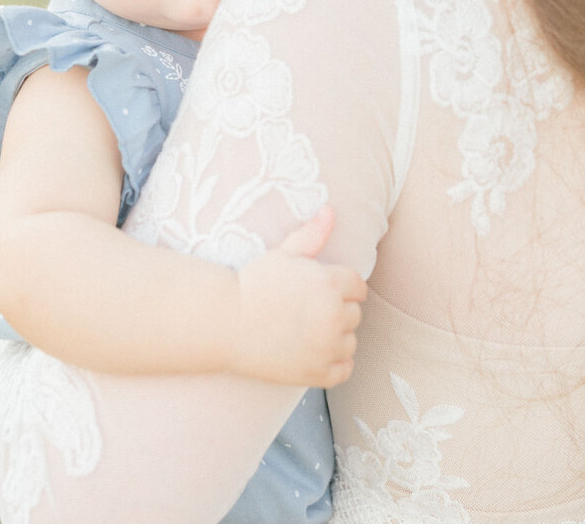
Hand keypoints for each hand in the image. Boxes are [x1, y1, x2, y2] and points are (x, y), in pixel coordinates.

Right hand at [231, 205, 366, 387]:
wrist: (226, 322)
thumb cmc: (254, 283)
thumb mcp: (284, 254)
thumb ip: (312, 234)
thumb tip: (330, 211)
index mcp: (329, 283)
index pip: (358, 286)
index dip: (341, 287)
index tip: (320, 290)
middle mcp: (334, 315)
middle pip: (355, 314)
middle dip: (337, 310)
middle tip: (308, 310)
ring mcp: (327, 347)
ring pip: (350, 341)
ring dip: (336, 337)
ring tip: (307, 330)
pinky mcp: (318, 373)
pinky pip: (344, 368)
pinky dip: (334, 363)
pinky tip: (312, 351)